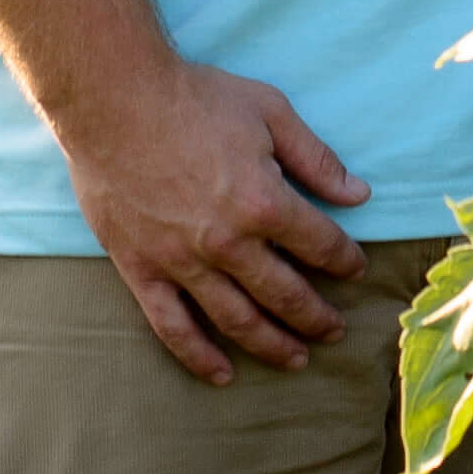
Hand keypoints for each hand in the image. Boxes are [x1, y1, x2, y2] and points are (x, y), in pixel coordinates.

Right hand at [61, 58, 372, 383]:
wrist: (113, 100)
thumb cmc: (196, 98)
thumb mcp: (270, 112)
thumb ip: (316, 159)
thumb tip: (358, 195)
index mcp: (264, 203)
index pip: (320, 245)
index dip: (345, 260)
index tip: (356, 269)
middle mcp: (228, 244)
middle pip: (285, 294)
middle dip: (317, 316)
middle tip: (334, 330)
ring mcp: (182, 263)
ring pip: (237, 321)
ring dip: (272, 346)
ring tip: (296, 359)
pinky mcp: (142, 270)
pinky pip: (173, 327)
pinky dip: (199, 356)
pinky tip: (221, 375)